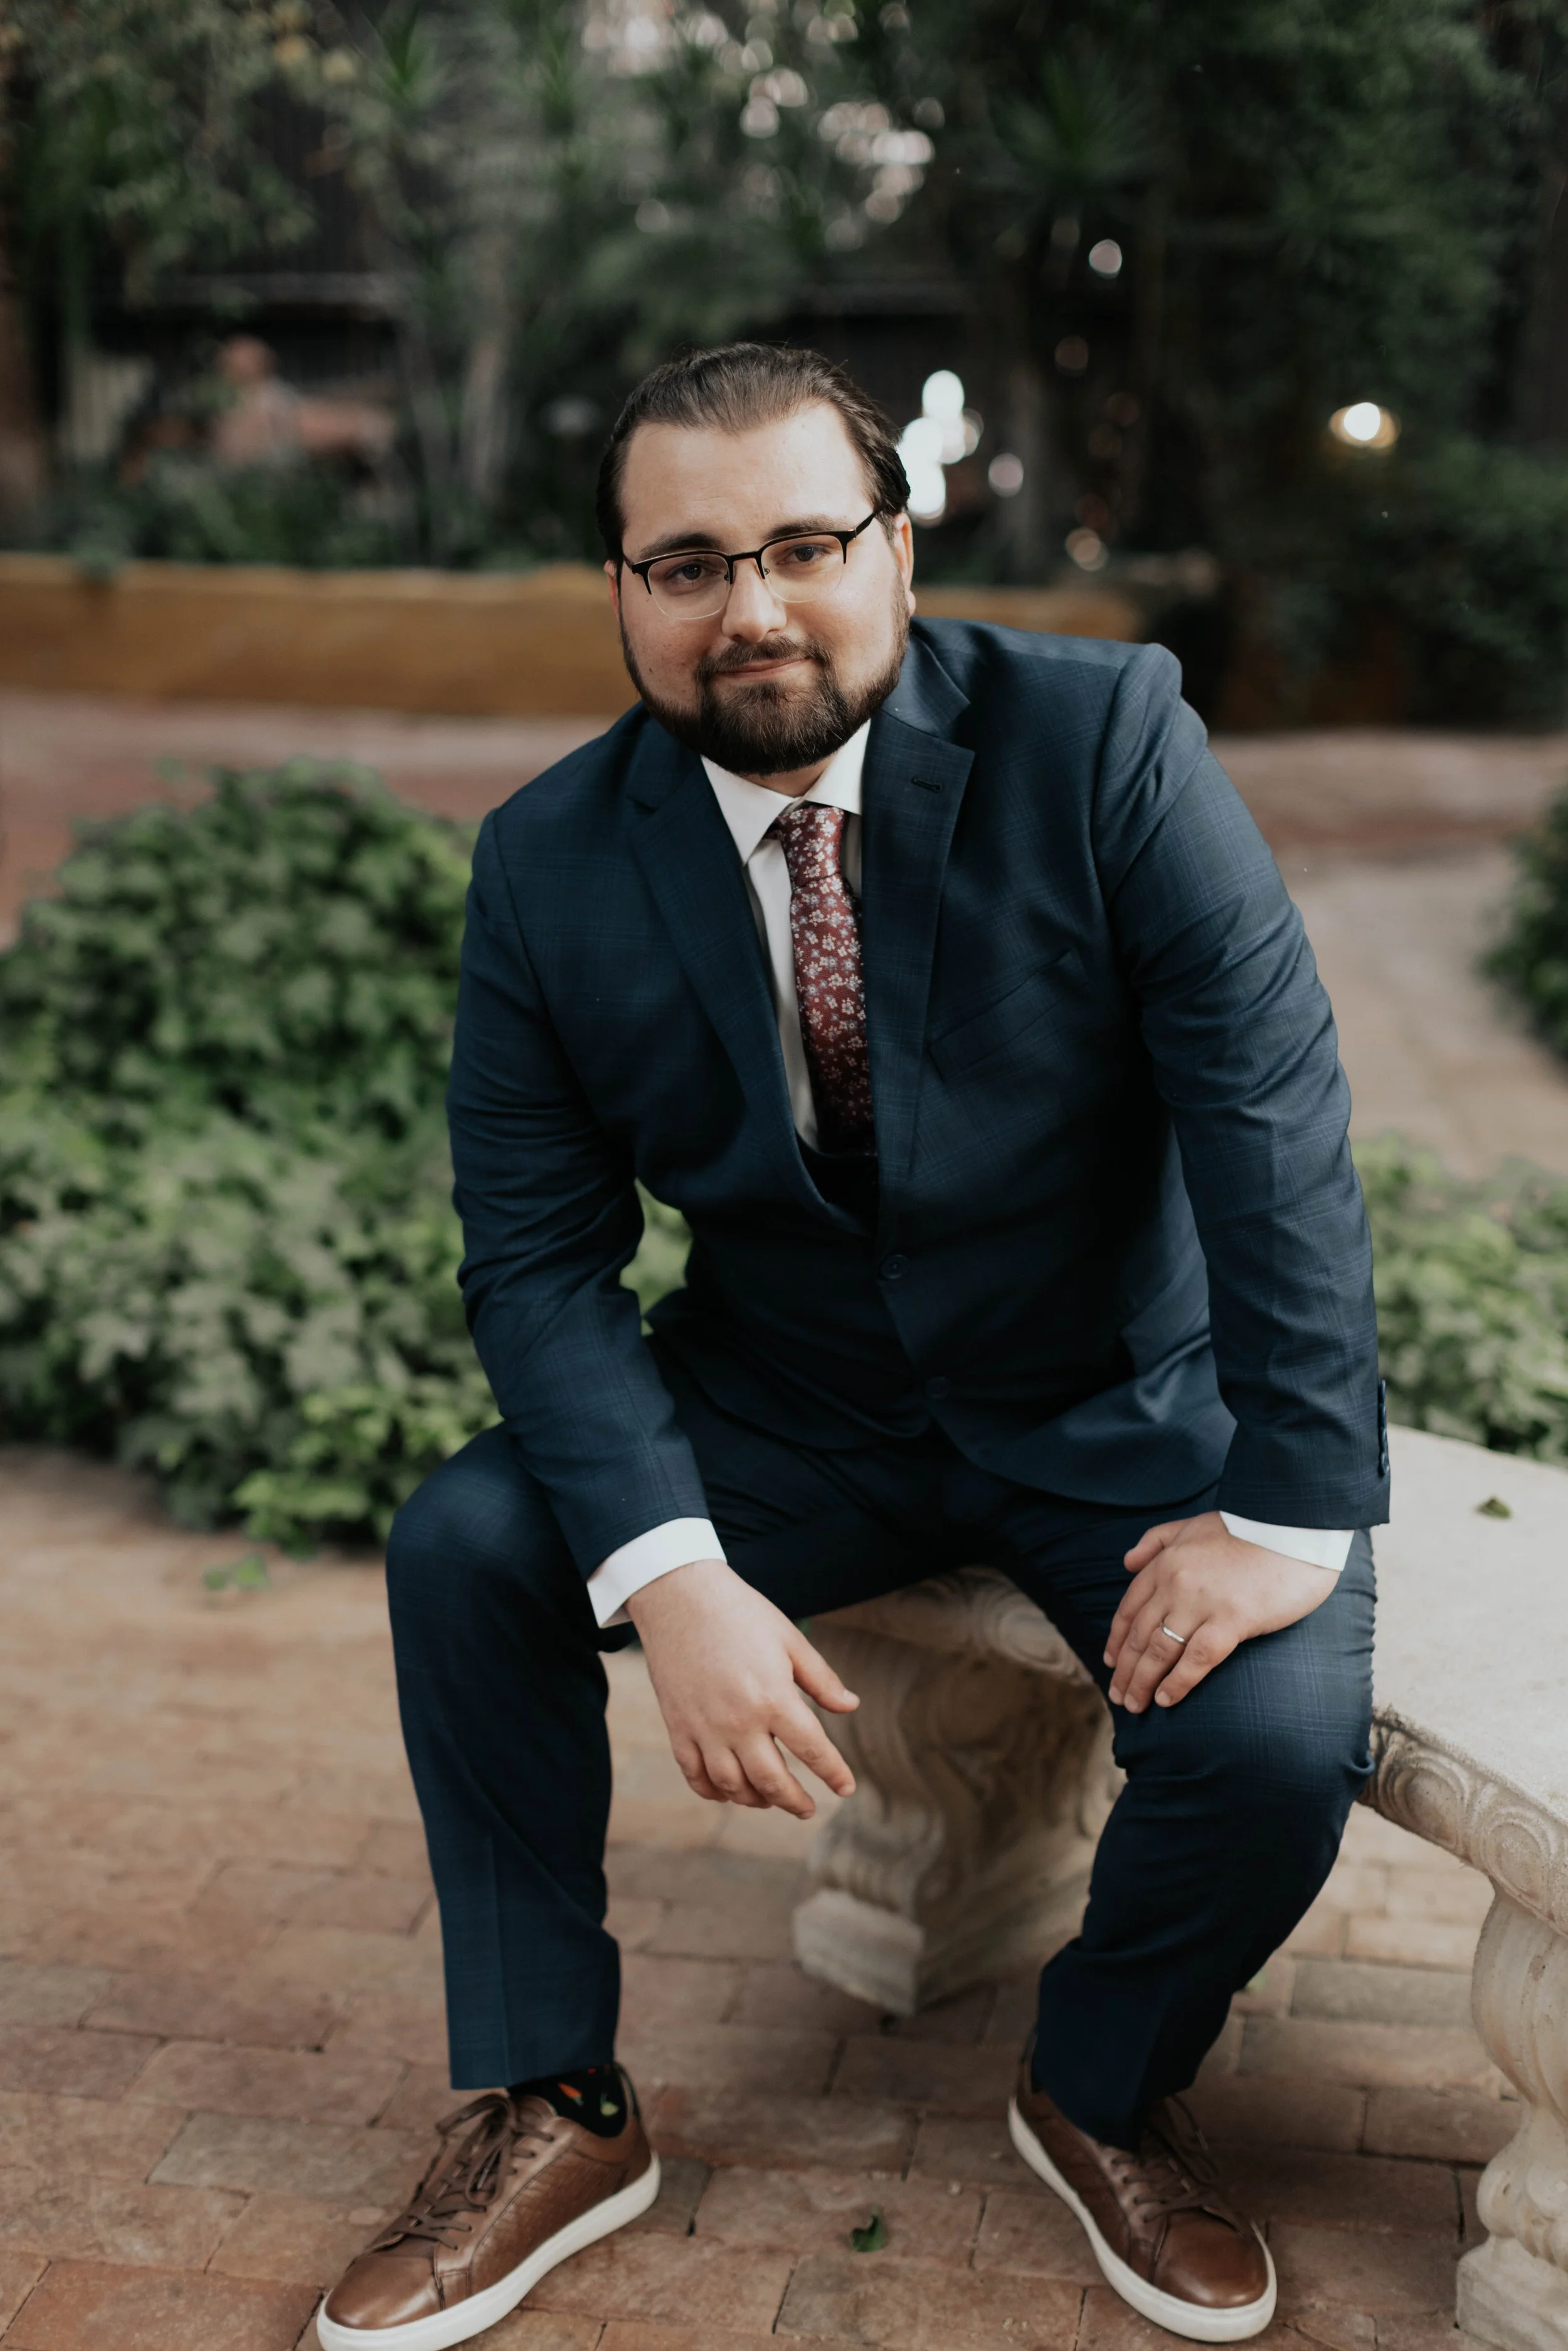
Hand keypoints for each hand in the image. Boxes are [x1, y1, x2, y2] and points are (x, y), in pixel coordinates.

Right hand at [626, 1558, 858, 1816]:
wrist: (679, 1595)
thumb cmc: (740, 1613)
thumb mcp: (789, 1639)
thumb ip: (821, 1679)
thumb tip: (851, 1706)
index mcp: (773, 1697)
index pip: (812, 1750)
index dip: (834, 1773)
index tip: (846, 1789)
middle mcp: (738, 1721)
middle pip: (772, 1781)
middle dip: (795, 1802)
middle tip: (808, 1809)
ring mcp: (704, 1729)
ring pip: (732, 1786)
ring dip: (756, 1800)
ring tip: (771, 1799)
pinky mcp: (678, 1728)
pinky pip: (696, 1776)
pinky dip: (714, 1792)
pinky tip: (728, 1792)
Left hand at [1105, 1511, 1339, 1713]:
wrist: (1293, 1526)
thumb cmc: (1247, 1528)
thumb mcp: (1192, 1525)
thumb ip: (1156, 1540)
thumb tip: (1127, 1563)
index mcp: (1166, 1562)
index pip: (1130, 1608)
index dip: (1117, 1639)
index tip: (1110, 1662)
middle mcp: (1176, 1583)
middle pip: (1140, 1635)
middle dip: (1125, 1670)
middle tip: (1118, 1695)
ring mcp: (1203, 1602)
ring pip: (1161, 1650)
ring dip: (1143, 1682)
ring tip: (1135, 1705)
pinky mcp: (1233, 1620)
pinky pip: (1197, 1658)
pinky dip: (1177, 1682)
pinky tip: (1165, 1700)